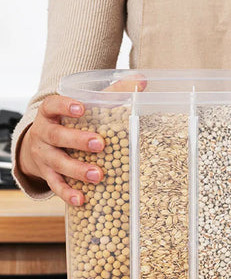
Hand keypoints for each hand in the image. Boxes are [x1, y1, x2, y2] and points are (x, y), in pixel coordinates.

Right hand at [19, 75, 145, 204]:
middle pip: (56, 135)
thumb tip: (142, 80)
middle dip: (78, 140)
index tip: (82, 107)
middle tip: (100, 144)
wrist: (41, 144)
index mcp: (51, 114)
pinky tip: (82, 199)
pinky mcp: (47, 174)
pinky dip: (68, 193)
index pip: (53, 105)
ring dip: (77, 169)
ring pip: (57, 162)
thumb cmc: (71, 122)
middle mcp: (44, 134)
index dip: (65, 106)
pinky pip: (56, 185)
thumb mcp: (86, 106)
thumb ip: (112, 93)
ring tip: (98, 175)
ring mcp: (44, 156)